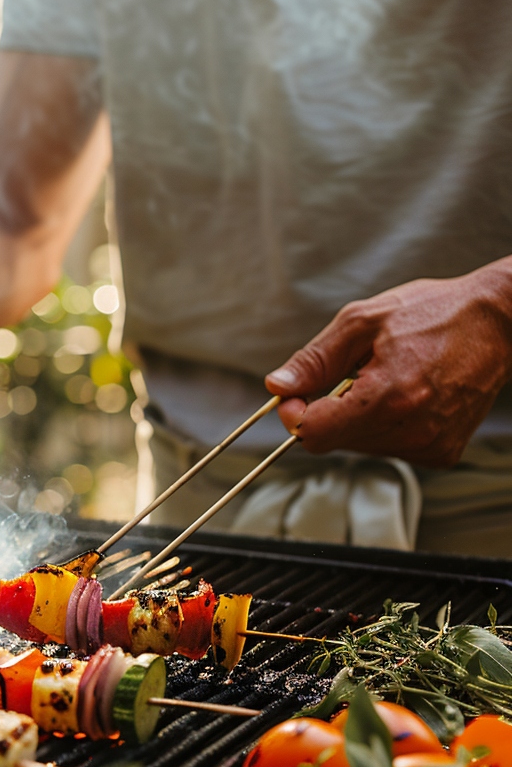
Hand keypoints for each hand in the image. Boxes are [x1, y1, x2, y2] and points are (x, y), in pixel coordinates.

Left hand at [266, 264, 511, 466]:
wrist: (499, 322)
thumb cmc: (432, 313)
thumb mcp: (362, 322)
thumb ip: (315, 359)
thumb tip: (278, 386)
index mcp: (388, 397)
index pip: (313, 433)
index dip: (294, 414)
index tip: (296, 394)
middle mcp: (412, 430)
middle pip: (333, 441)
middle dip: (327, 411)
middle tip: (351, 374)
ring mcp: (431, 446)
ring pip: (359, 446)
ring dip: (356, 418)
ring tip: (386, 379)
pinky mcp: (443, 453)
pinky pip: (389, 447)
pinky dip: (384, 425)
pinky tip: (406, 395)